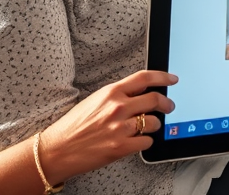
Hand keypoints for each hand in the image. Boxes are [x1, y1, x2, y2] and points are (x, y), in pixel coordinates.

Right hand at [38, 70, 176, 184]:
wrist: (55, 151)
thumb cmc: (73, 125)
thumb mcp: (96, 100)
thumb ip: (119, 94)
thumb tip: (141, 91)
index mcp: (111, 92)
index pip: (145, 78)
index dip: (163, 77)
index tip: (173, 79)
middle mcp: (118, 108)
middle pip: (155, 99)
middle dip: (167, 103)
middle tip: (170, 106)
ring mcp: (120, 128)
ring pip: (153, 122)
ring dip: (155, 124)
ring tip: (150, 126)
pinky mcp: (120, 147)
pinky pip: (146, 141)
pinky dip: (146, 141)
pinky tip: (139, 140)